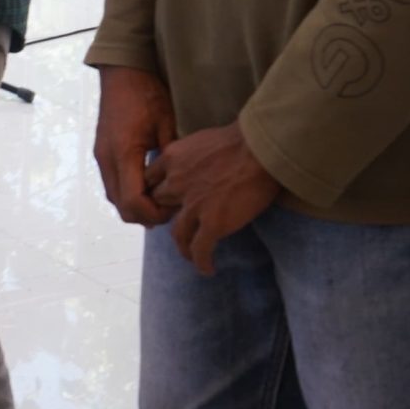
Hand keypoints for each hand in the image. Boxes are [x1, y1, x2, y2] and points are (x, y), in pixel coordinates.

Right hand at [93, 64, 179, 225]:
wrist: (122, 73)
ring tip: (161, 199)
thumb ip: (170, 157)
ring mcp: (101, 156)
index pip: (133, 201)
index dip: (154, 214)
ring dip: (136, 205)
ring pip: (114, 197)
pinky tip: (149, 187)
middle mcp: (107, 159)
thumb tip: (181, 184)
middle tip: (171, 208)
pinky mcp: (102, 153)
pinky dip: (128, 193)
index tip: (175, 210)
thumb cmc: (147, 94)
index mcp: (124, 152)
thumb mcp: (166, 124)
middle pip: (121, 206)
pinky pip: (112, 184)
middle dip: (146, 215)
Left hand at [150, 122, 280, 273]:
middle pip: (159, 205)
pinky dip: (201, 262)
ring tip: (190, 253)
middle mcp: (176, 182)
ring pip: (178, 233)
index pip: (150, 179)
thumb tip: (198, 164)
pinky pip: (200, 249)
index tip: (164, 200)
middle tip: (178, 224)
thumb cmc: (240, 139)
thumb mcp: (201, 140)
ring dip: (183, 246)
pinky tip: (207, 269)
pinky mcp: (213, 223)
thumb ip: (192, 155)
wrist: (259, 149)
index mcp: (172, 158)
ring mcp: (193, 205)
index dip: (155, 191)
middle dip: (166, 216)